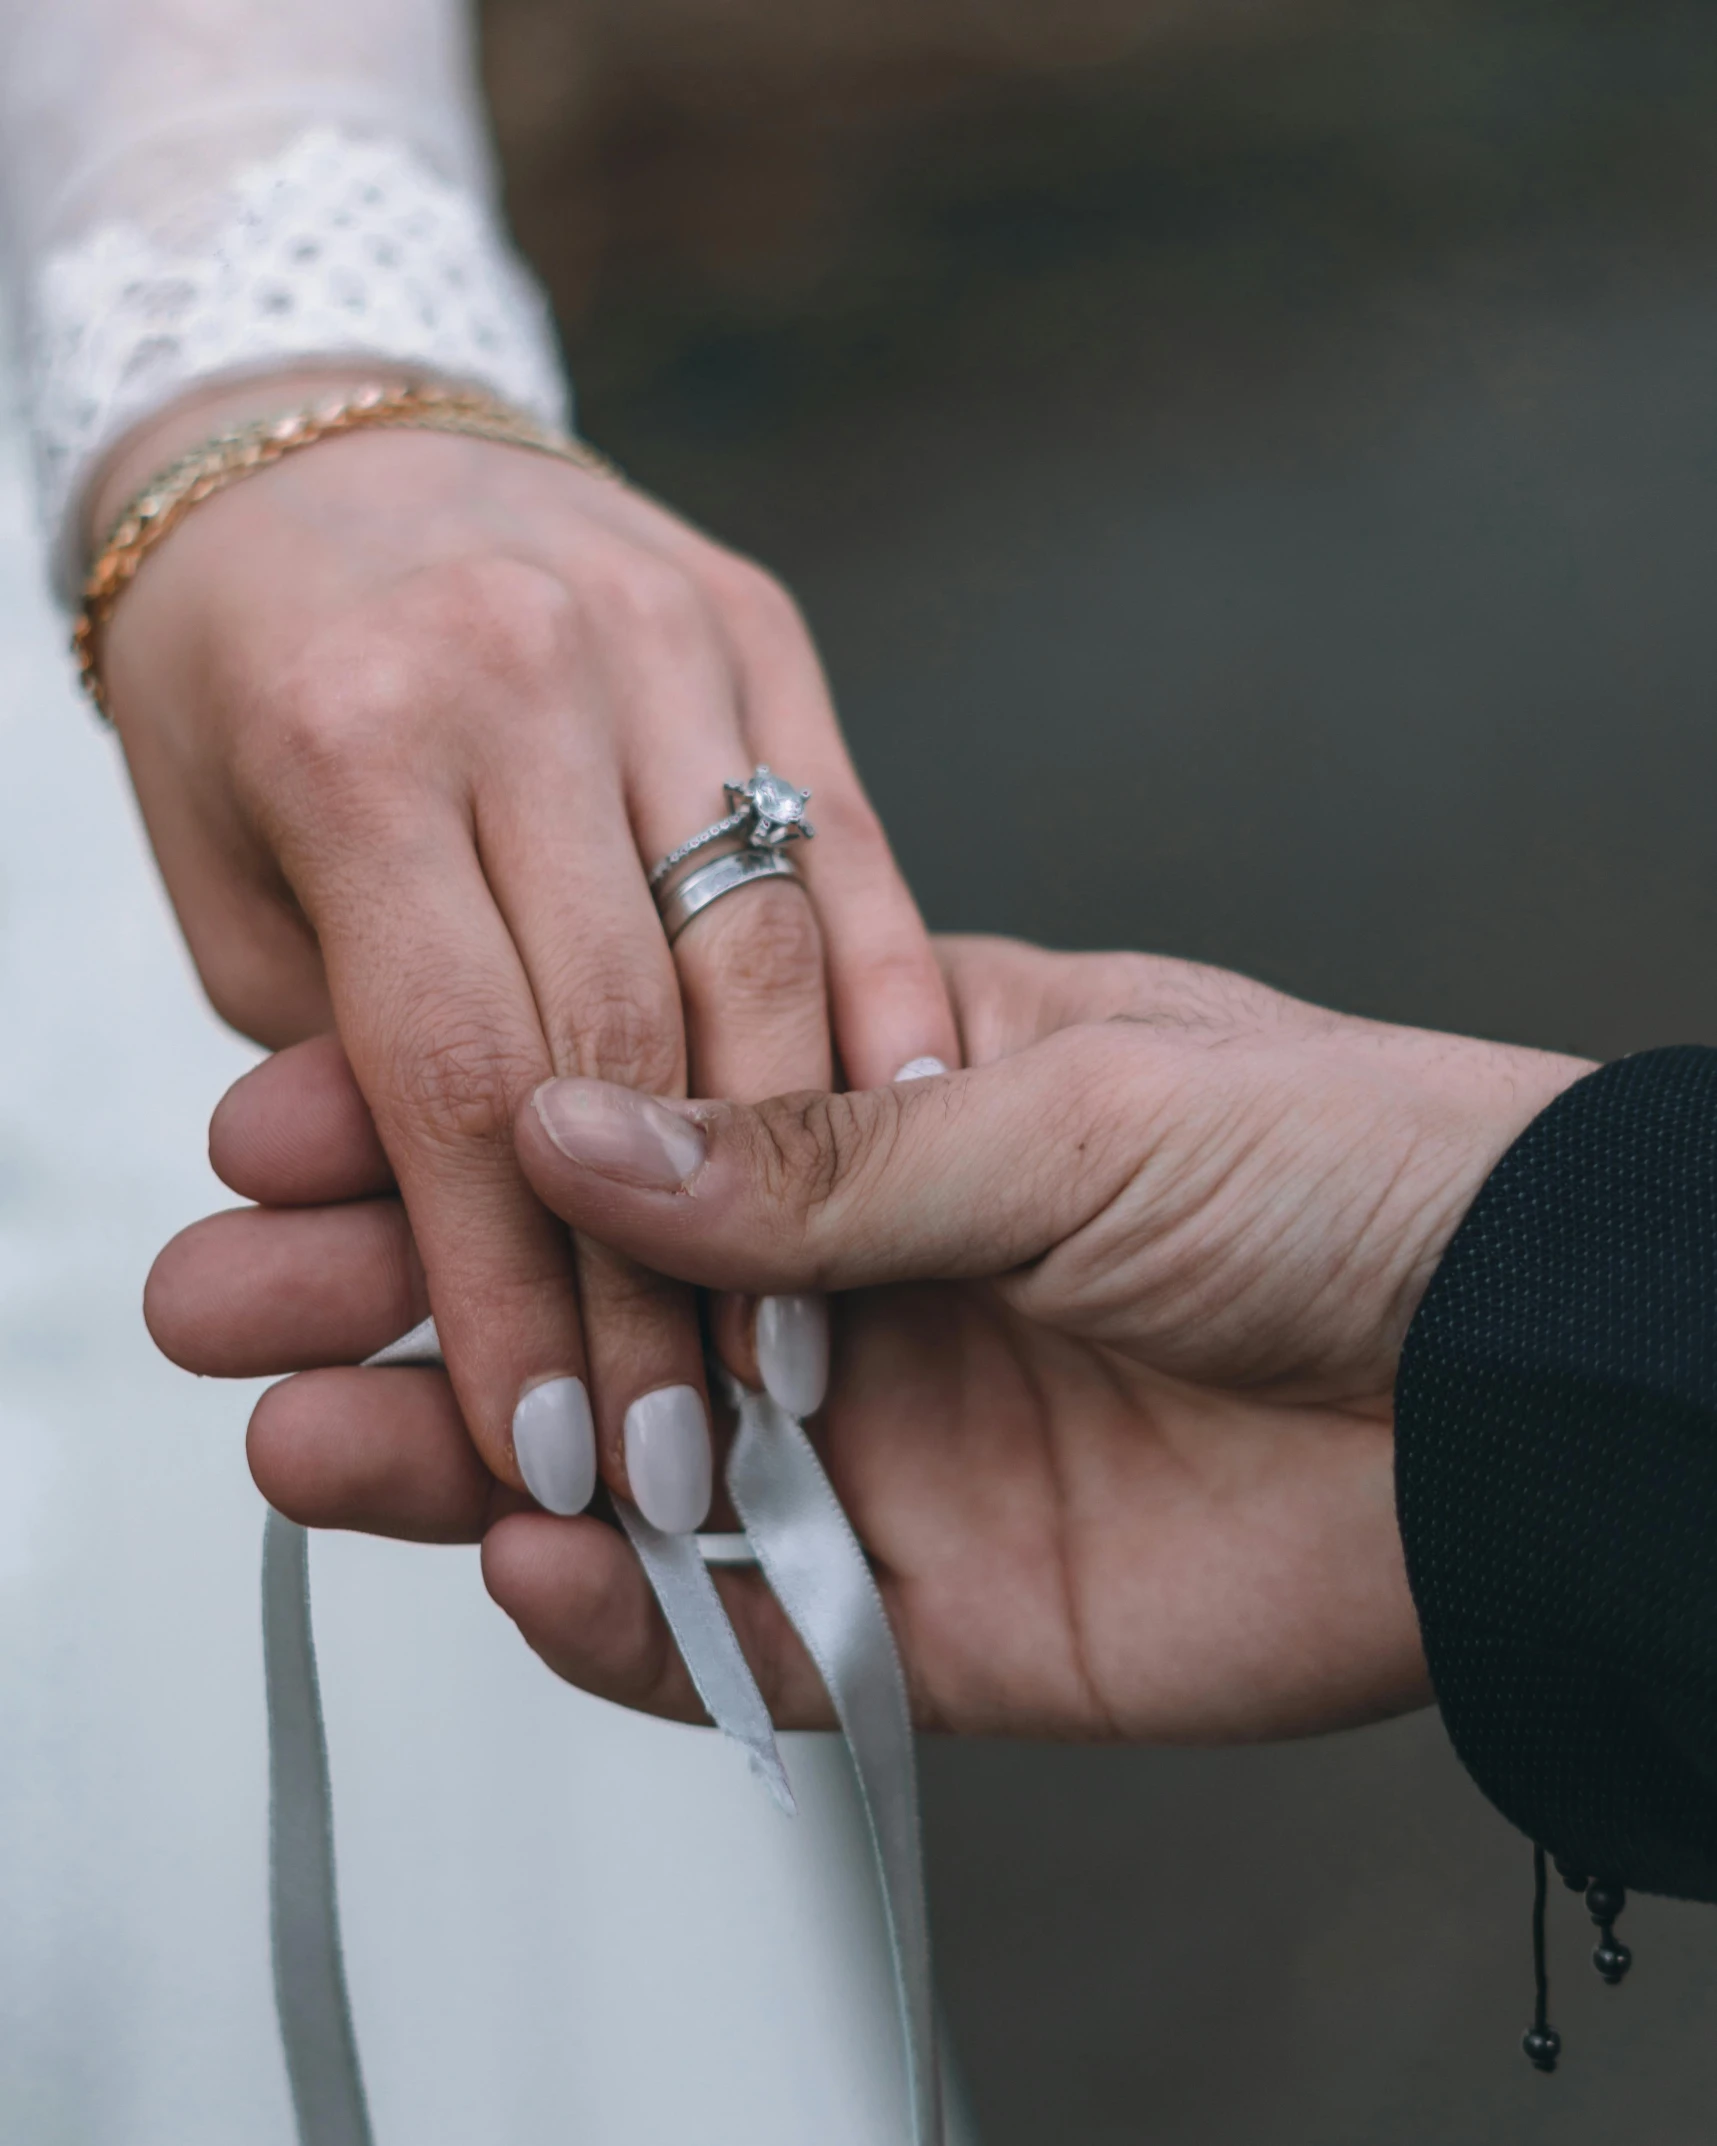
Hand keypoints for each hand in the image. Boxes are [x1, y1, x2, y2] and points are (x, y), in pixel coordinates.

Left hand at [97, 366, 954, 1531]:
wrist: (318, 432)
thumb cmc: (251, 680)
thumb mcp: (237, 887)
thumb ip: (355, 1053)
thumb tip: (478, 1249)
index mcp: (354, 745)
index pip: (459, 1080)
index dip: (512, 1292)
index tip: (547, 1452)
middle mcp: (522, 676)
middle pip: (628, 1043)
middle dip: (667, 1286)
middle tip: (694, 1455)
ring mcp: (661, 638)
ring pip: (768, 953)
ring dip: (807, 1182)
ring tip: (807, 1353)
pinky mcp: (762, 630)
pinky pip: (858, 846)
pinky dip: (891, 1007)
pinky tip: (914, 1146)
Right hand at [146, 938, 1587, 1740]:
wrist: (1526, 1378)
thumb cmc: (1343, 1172)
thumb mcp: (1066, 1107)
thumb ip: (813, 1160)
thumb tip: (566, 1129)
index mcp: (888, 1113)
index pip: (623, 1117)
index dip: (454, 1115)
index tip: (288, 1115)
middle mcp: (863, 1281)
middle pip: (590, 1295)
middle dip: (405, 1290)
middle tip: (234, 1300)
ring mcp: (886, 1447)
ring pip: (631, 1465)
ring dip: (468, 1459)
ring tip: (309, 1440)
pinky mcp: (934, 1609)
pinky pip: (742, 1629)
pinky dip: (634, 1618)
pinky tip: (527, 1567)